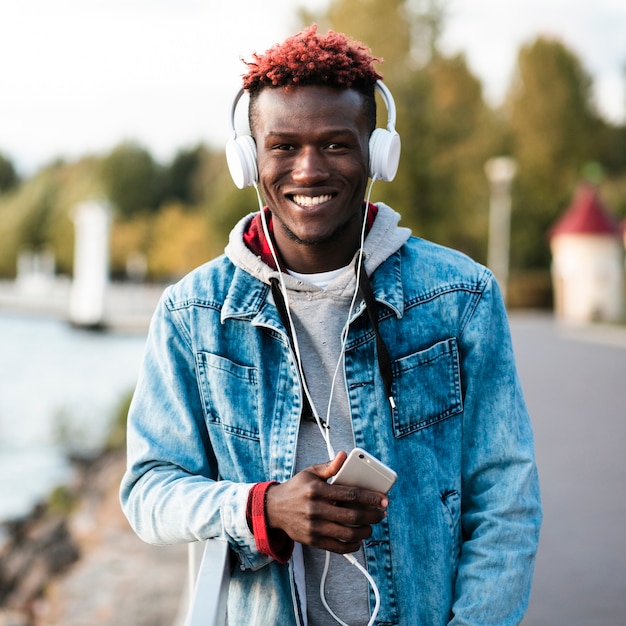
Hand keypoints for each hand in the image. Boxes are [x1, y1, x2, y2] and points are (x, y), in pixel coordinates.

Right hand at [265, 451, 388, 553]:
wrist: (273, 509)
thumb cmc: (296, 488)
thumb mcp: (310, 472)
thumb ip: (330, 467)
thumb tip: (344, 455)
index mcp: (317, 489)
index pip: (350, 494)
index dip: (370, 498)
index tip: (383, 500)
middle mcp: (316, 509)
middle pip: (352, 516)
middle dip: (372, 516)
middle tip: (381, 514)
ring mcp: (314, 527)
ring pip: (347, 533)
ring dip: (365, 532)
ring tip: (371, 526)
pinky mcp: (312, 540)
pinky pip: (337, 547)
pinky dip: (352, 545)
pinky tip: (358, 540)